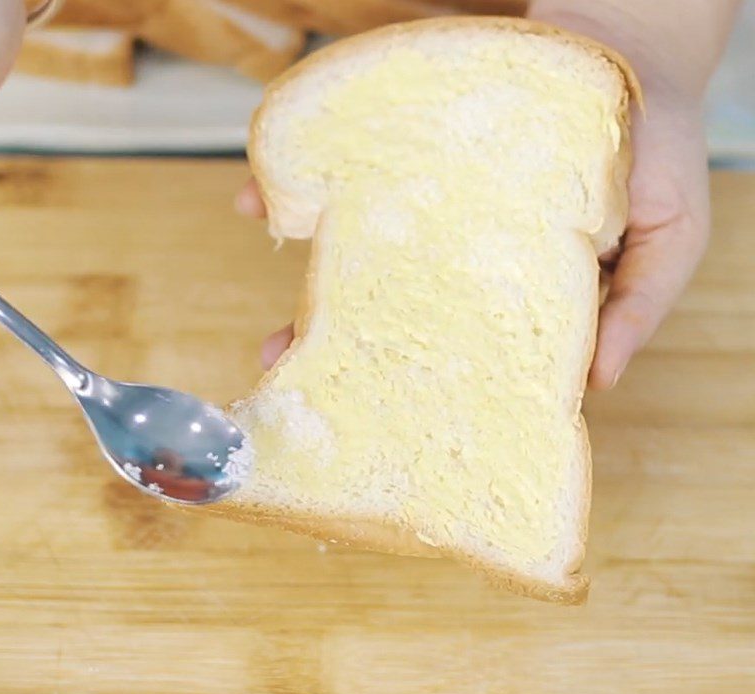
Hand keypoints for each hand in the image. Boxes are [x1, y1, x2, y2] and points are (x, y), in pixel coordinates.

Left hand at [235, 2, 732, 387]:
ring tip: (273, 331)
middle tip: (291, 372)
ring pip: (369, 265)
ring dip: (314, 294)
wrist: (629, 36)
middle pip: (402, 320)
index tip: (370, 416)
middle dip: (344, 350)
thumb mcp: (671, 237)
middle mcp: (471, 263)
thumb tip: (596, 385)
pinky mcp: (414, 160)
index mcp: (523, 295)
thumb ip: (638, 308)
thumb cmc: (657, 147)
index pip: (466, 356)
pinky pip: (354, 183)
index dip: (417, 388)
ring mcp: (436, 213)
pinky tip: (261, 208)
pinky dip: (305, 195)